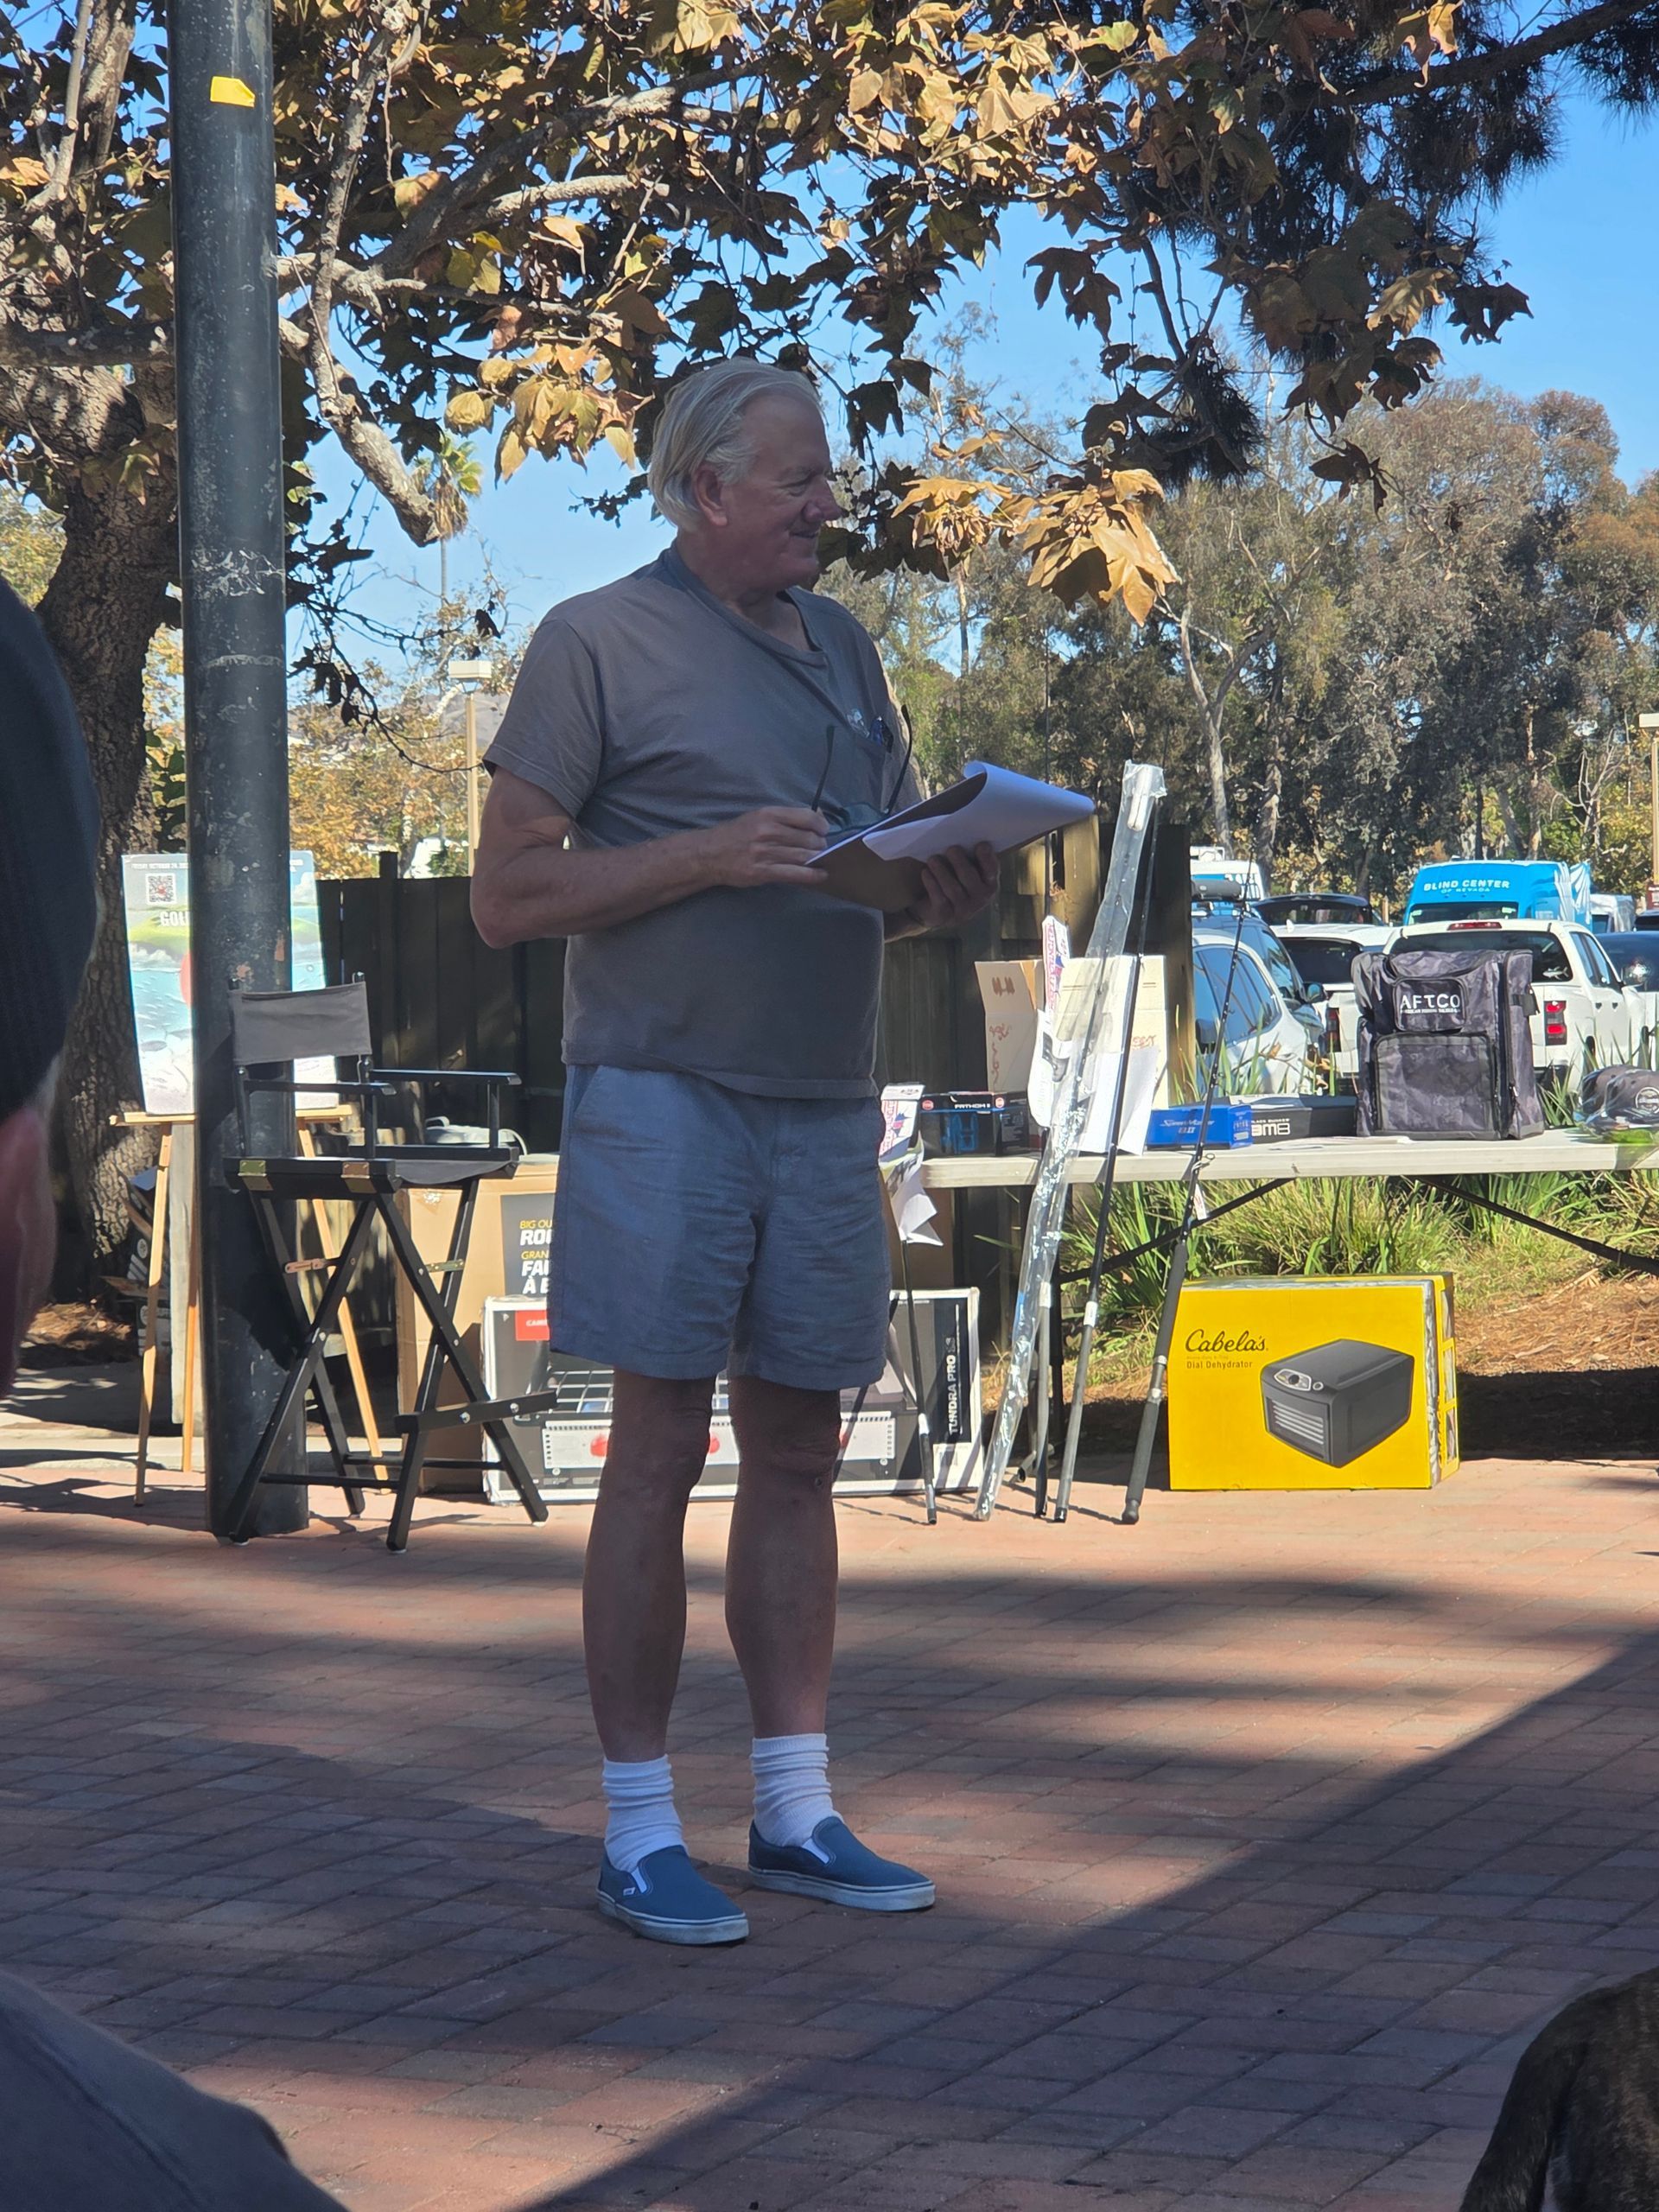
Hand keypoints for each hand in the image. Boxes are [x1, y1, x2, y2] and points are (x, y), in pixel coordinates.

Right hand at [698, 806, 828, 890]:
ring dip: (817, 859)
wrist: (709, 854)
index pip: (807, 817)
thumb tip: (818, 815)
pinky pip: (795, 873)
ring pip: (804, 856)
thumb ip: (786, 817)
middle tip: (821, 848)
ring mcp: (765, 852)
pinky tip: (821, 875)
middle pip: (808, 838)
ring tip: (822, 860)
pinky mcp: (763, 871)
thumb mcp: (758, 817)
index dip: (821, 825)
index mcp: (768, 814)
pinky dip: (812, 875)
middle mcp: (768, 831)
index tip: (824, 831)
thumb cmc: (737, 834)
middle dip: (820, 844)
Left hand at [891, 842, 999, 937]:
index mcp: (989, 885)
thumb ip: (971, 857)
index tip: (981, 845)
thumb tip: (965, 834)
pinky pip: (938, 898)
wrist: (932, 910)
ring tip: (932, 859)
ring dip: (942, 871)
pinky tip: (925, 872)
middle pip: (970, 878)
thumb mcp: (965, 870)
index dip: (987, 858)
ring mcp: (962, 910)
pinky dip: (931, 883)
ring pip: (953, 889)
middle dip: (960, 862)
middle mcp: (979, 899)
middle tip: (951, 849)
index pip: (992, 871)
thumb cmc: (953, 881)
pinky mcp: (944, 915)